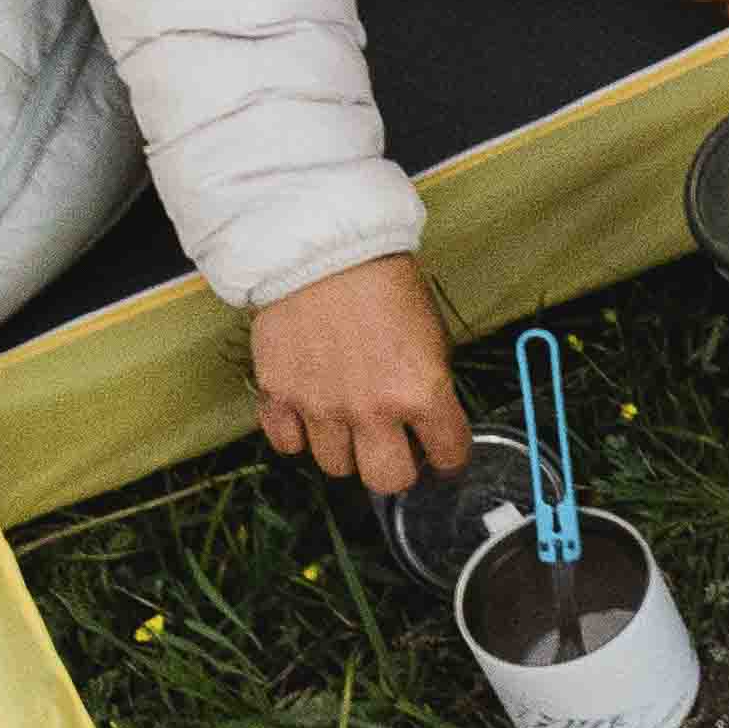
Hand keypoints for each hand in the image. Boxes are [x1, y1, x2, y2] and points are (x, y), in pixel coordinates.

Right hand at [247, 252, 471, 493]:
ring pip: (335, 466)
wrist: (321, 246)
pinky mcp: (279, 394)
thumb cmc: (381, 278)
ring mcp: (321, 406)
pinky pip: (287, 443)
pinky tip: (307, 410)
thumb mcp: (431, 329)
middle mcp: (371, 409)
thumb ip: (429, 380)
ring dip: (345, 448)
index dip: (449, 456)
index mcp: (420, 391)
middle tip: (393, 446)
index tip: (442, 451)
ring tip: (346, 419)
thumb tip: (428, 414)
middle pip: (387, 481)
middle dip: (396, 468)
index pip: (448, 455)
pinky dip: (297, 433)